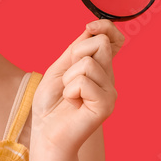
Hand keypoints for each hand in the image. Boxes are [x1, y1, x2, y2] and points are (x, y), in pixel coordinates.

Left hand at [30, 18, 124, 157]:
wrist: (46, 134)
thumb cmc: (50, 105)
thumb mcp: (59, 70)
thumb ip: (75, 50)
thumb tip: (91, 29)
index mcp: (99, 69)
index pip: (114, 40)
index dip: (106, 27)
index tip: (90, 26)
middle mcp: (109, 79)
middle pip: (100, 43)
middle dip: (76, 54)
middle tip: (68, 79)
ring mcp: (110, 92)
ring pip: (87, 62)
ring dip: (68, 78)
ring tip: (69, 96)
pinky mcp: (106, 105)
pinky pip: (84, 82)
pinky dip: (70, 91)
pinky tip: (73, 104)